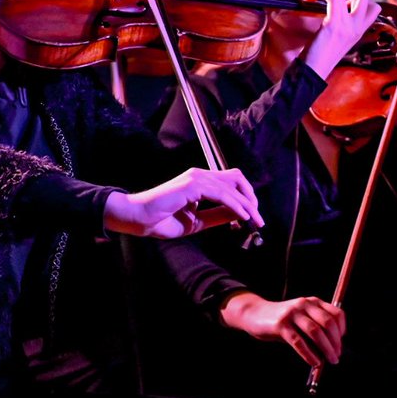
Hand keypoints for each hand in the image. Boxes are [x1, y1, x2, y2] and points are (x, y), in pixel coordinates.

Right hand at [103, 167, 263, 238]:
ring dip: (247, 204)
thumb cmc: (161, 220)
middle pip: (236, 178)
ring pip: (232, 186)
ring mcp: (196, 178)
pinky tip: (242, 217)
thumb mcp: (197, 222)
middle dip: (251, 197)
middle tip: (257, 218)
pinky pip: (221, 193)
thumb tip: (238, 216)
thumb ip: (217, 217)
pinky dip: (235, 205)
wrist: (138, 219)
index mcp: (200, 182)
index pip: (231, 182)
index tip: (252, 218)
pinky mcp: (192, 185)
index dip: (245, 198)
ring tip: (254, 221)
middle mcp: (200, 176)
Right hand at [220, 291, 346, 366]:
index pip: (335, 313)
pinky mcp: (281, 325)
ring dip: (325, 349)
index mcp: (312, 302)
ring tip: (329, 361)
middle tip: (337, 356)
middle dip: (335, 342)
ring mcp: (292, 313)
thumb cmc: (283, 320)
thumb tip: (332, 348)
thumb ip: (316, 327)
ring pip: (315, 332)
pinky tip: (314, 363)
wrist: (256, 314)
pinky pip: (298, 341)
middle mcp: (304, 304)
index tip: (340, 343)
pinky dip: (309, 354)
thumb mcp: (301, 318)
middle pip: (327, 323)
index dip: (342, 329)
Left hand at [302, 0, 381, 78]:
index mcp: (359, 32)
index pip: (374, 9)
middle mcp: (357, 29)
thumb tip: (337, 9)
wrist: (312, 72)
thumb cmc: (319, 57)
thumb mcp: (338, 40)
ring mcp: (347, 26)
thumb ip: (343, 26)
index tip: (345, 0)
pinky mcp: (334, 25)